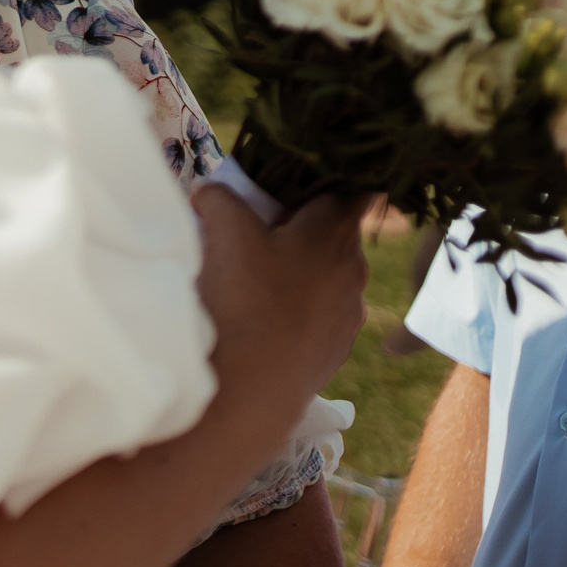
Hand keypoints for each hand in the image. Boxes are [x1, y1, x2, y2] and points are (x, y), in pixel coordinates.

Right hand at [193, 187, 369, 419]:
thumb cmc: (241, 297)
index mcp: (335, 232)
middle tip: (261, 225)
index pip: (356, 187)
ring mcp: (348, 315)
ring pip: (328, 276)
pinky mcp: (336, 350)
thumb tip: (210, 192)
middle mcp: (354, 271)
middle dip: (303, 224)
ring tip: (257, 277)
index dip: (332, 176)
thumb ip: (219, 198)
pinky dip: (299, 307)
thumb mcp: (224, 230)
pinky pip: (320, 313)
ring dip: (302, 269)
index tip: (303, 176)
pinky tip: (264, 317)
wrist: (250, 390)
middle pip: (335, 232)